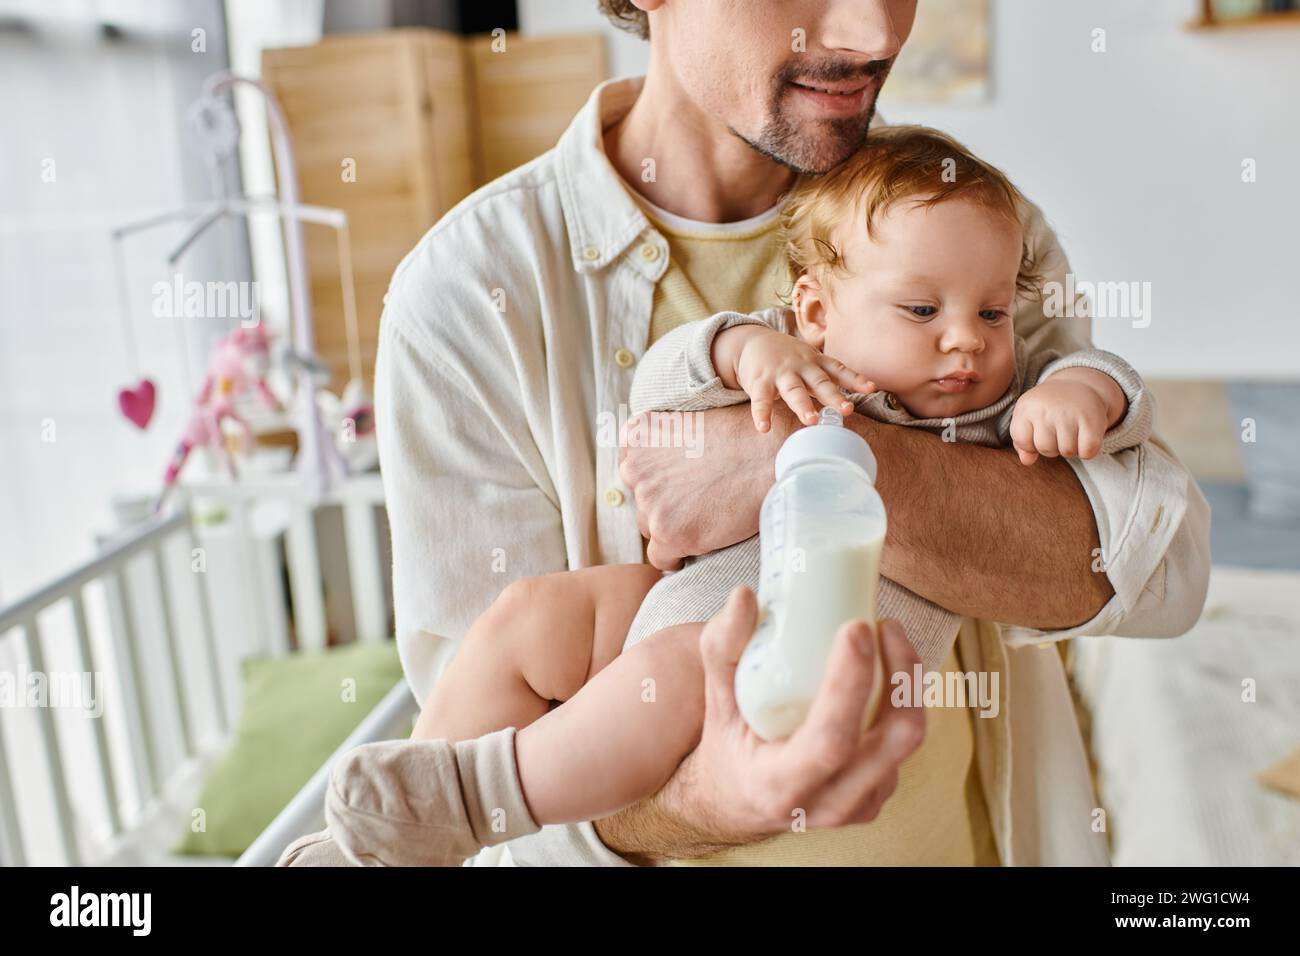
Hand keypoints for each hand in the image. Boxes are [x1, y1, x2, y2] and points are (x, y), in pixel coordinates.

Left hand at [620, 404, 796, 568]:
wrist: (772, 455)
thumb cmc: (743, 436)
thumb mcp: (690, 424)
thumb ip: (664, 447)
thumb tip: (660, 475)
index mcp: (637, 437)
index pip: (635, 472)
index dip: (661, 481)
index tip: (683, 483)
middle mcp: (634, 470)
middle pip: (643, 503)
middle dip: (667, 506)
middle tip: (702, 501)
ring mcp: (650, 503)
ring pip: (652, 529)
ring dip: (675, 528)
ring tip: (709, 516)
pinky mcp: (668, 533)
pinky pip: (661, 558)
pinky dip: (678, 556)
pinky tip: (701, 541)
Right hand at [659, 586, 925, 845]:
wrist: (738, 804)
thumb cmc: (727, 747)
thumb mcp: (715, 702)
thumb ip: (722, 649)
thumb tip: (744, 596)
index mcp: (780, 786)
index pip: (832, 739)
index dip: (851, 682)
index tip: (856, 628)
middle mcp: (829, 804)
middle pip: (894, 741)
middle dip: (901, 673)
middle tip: (884, 625)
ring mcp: (860, 805)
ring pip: (906, 740)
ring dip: (907, 682)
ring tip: (886, 637)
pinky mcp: (877, 795)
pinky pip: (903, 745)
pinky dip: (902, 699)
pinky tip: (882, 669)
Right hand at [714, 326, 873, 431]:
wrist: (751, 341)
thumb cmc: (786, 357)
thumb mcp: (810, 362)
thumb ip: (827, 380)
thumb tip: (849, 404)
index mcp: (815, 362)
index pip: (838, 370)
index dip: (855, 379)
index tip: (871, 388)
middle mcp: (800, 367)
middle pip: (819, 382)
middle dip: (833, 396)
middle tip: (847, 410)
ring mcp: (780, 374)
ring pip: (793, 390)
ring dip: (802, 405)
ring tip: (810, 421)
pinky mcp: (759, 382)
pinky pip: (761, 400)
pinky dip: (762, 414)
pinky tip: (764, 428)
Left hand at [1009, 368, 1124, 464]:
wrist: (1078, 384)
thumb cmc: (1048, 408)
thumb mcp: (1028, 417)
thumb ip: (1022, 442)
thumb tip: (1027, 461)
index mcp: (1027, 407)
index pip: (1022, 442)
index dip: (1031, 443)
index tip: (1038, 430)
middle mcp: (1047, 409)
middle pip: (1045, 449)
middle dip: (1052, 446)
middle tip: (1058, 430)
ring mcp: (1070, 414)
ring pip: (1067, 452)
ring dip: (1071, 448)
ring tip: (1072, 431)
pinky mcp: (1092, 420)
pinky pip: (1087, 452)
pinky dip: (1088, 451)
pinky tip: (1085, 436)